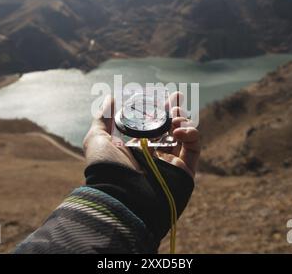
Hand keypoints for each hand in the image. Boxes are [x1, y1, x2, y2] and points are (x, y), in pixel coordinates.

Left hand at [83, 92, 199, 177]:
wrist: (121, 196)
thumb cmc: (106, 168)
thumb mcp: (97, 139)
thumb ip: (104, 118)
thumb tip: (109, 98)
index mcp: (136, 147)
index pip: (151, 125)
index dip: (158, 109)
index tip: (163, 95)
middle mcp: (154, 154)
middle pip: (171, 128)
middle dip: (175, 111)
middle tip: (176, 97)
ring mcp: (170, 162)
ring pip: (185, 135)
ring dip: (183, 120)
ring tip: (175, 116)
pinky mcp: (184, 170)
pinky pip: (194, 147)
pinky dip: (191, 134)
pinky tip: (179, 130)